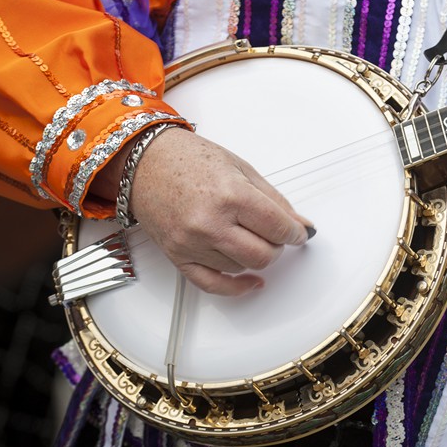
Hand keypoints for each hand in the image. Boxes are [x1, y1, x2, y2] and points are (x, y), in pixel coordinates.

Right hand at [102, 128, 312, 294]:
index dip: (295, 232)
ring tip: (250, 236)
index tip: (299, 232)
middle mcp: (209, 223)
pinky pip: (213, 285)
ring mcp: (192, 243)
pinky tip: (251, 280)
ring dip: (255, 257)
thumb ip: (274, 200)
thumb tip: (301, 224)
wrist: (145, 162)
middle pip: (263, 255)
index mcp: (230, 195)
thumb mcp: (241, 168)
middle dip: (278, 247)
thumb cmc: (189, 159)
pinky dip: (237, 287)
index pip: (278, 227)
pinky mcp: (178, 256)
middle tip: (276, 235)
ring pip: (242, 267)